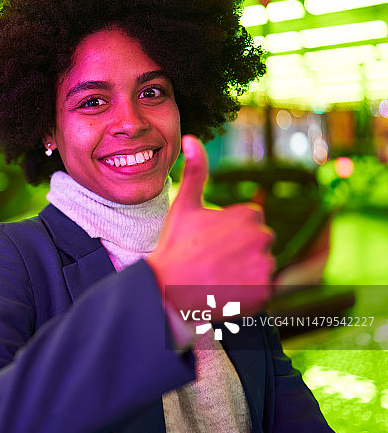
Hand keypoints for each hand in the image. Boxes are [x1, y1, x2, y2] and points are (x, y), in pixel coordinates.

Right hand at [148, 135, 274, 320]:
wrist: (167, 288)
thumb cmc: (175, 245)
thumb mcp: (185, 205)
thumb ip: (195, 171)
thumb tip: (191, 138)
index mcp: (248, 216)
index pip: (250, 225)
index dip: (229, 234)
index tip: (210, 243)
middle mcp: (262, 239)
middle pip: (258, 245)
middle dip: (241, 252)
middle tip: (213, 261)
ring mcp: (264, 267)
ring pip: (261, 267)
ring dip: (245, 273)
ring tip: (218, 277)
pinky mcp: (264, 293)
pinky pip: (262, 292)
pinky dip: (248, 294)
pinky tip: (226, 291)